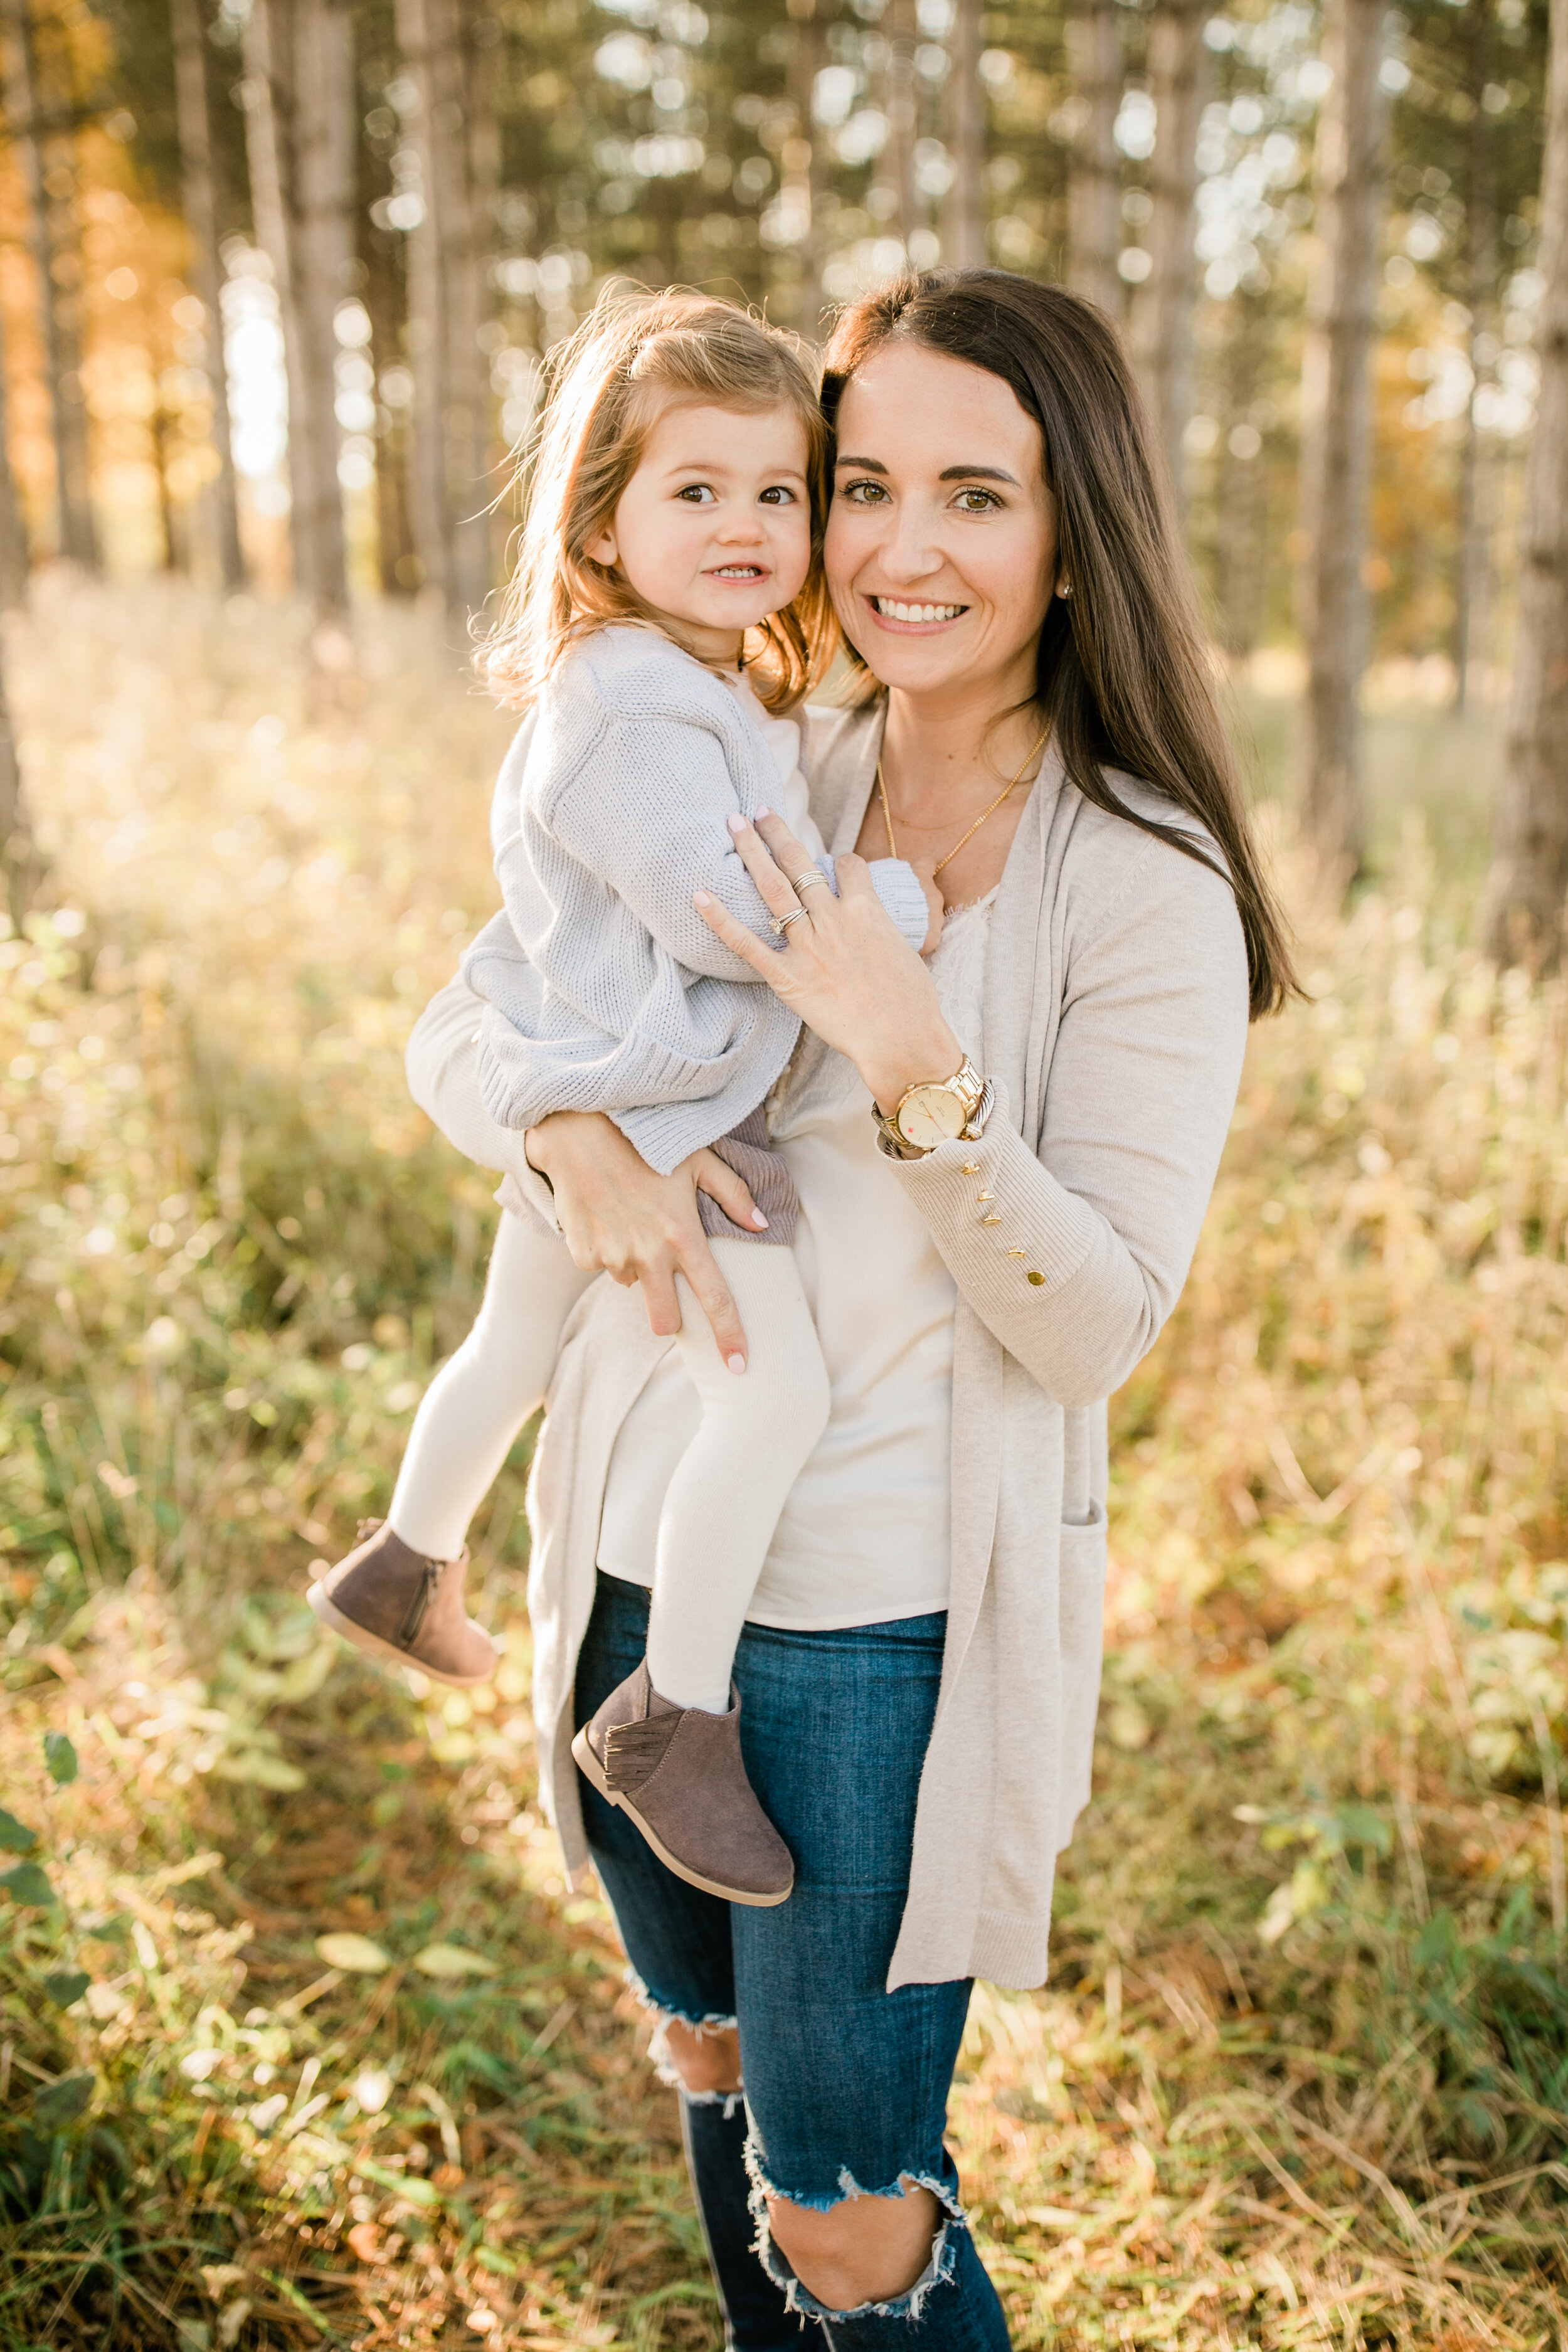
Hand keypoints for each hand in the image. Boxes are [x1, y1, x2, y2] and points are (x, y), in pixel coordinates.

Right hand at [524, 1110, 762, 1364]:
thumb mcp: (698, 1158)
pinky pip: (602, 1266)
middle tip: (669, 1286)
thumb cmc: (645, 1139)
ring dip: (637, 1269)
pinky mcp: (583, 1253)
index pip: (715, 1300)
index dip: (730, 1337)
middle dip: (670, 1318)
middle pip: (664, 1321)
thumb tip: (761, 1224)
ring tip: (633, 1222)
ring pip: (631, 1286)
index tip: (740, 1366)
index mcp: (683, 1236)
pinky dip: (608, 1251)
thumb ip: (734, 1194)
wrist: (577, 1129)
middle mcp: (647, 1255)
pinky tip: (607, 1216)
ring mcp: (612, 1257)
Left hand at [697, 810, 963, 1112]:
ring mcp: (808, 946)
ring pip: (773, 887)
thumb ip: (884, 930)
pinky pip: (748, 944)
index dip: (838, 860)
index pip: (847, 865)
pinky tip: (699, 896)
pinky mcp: (788, 978)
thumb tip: (878, 927)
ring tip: (734, 824)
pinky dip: (720, 920)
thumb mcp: (908, 951)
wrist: (902, 1039)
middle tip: (756, 809)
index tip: (828, 861)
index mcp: (868, 910)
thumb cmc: (913, 1002)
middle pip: (800, 862)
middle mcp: (833, 919)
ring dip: (752, 851)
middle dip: (776, 831)